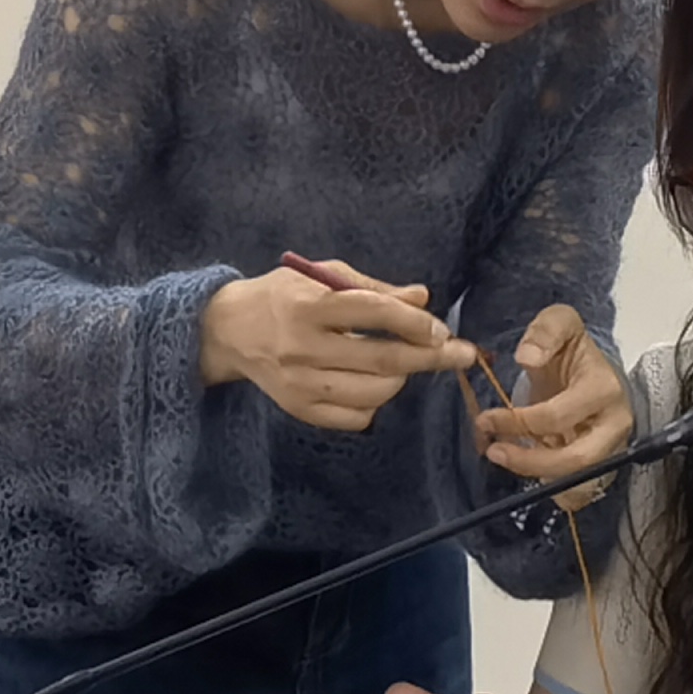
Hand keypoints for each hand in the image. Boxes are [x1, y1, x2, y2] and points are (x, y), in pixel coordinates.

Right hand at [203, 257, 476, 431]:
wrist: (229, 331)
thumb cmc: (283, 296)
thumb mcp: (322, 276)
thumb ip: (374, 289)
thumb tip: (423, 298)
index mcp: (308, 305)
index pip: (372, 312)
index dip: (413, 322)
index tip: (442, 329)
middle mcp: (302, 347)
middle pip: (380, 360)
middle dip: (430, 358)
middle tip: (463, 354)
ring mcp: (299, 384)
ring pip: (373, 393)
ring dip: (401, 378)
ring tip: (402, 363)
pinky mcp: (298, 410)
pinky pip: (356, 417)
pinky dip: (376, 403)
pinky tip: (372, 383)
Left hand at [475, 305, 629, 482]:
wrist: (588, 369)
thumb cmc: (572, 349)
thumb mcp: (560, 322)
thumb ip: (545, 330)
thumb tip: (527, 356)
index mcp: (603, 389)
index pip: (558, 417)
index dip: (518, 422)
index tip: (486, 418)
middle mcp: (614, 425)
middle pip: (575, 460)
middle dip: (529, 461)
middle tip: (494, 451)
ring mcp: (610, 448)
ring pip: (576, 480)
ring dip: (535, 474)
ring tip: (503, 456)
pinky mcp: (600, 464)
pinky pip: (578, 490)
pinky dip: (550, 486)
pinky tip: (525, 469)